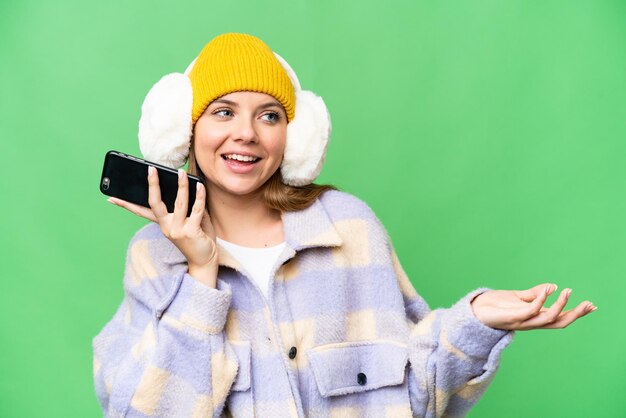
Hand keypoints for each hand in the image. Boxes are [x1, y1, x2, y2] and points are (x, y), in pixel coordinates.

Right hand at [107, 166, 217, 285]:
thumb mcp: (190, 221)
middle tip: (150, 169)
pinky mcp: (191, 232)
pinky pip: (196, 209)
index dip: (126, 205)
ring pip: (178, 203)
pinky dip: (199, 196)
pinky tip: (199, 185)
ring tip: (181, 172)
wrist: (205, 261)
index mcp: (163, 224)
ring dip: (181, 185)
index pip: (141, 212)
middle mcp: (167, 227)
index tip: (111, 197)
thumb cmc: (198, 239)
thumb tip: (192, 186)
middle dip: (153, 185)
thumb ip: (189, 207)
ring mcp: (178, 230)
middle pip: (155, 203)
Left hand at [470, 283, 596, 329]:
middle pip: (558, 323)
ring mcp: (522, 321)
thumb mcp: (518, 297)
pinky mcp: (512, 317)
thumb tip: (552, 286)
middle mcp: (531, 323)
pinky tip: (548, 290)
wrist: (475, 310)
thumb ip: (534, 293)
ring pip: (547, 319)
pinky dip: (541, 301)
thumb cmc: (495, 305)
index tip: (591, 306)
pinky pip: (530, 311)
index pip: (559, 318)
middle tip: (589, 304)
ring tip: (568, 291)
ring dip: (560, 306)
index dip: (576, 313)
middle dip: (575, 314)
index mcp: (534, 318)